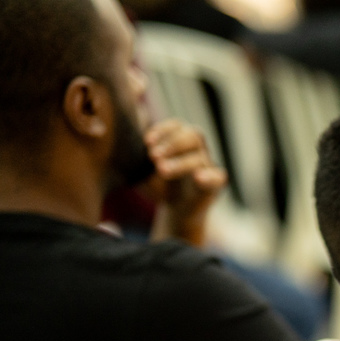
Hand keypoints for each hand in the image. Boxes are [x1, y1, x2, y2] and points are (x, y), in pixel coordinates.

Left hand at [143, 119, 226, 246]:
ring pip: (200, 156)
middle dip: (172, 144)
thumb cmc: (158, 185)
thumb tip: (116, 138)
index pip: (178, 125)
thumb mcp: (142, 169)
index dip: (163, 130)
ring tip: (162, 170)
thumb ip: (134, 154)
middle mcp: (197, 150)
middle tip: (153, 156)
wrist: (176, 210)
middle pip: (193, 135)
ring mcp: (207, 167)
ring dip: (180, 162)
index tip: (146, 142)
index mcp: (181, 141)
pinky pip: (218, 177)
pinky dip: (209, 176)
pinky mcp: (215, 185)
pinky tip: (197, 178)